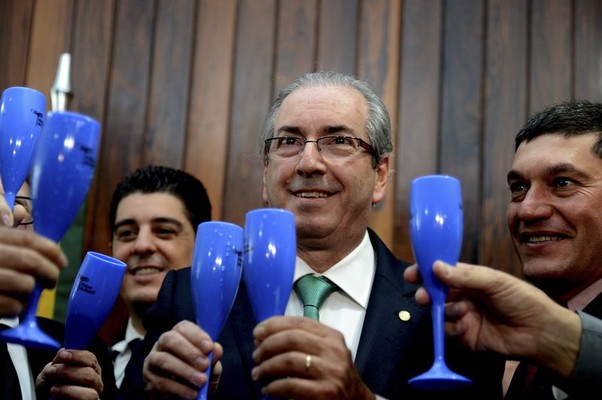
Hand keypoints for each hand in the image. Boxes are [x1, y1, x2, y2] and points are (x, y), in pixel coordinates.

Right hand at [0, 226, 67, 315]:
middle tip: (51, 281)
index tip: (62, 261)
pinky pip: (14, 306)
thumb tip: (43, 244)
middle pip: (30, 261)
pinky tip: (12, 307)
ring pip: (25, 284)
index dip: (50, 250)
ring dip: (32, 291)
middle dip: (49, 272)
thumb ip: (10, 243)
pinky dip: (19, 308)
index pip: (27, 240)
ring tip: (25, 294)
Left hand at [36, 349, 102, 399]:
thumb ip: (58, 362)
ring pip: (88, 390)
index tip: (62, 354)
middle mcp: (95, 383)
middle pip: (90, 373)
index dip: (77, 355)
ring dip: (67, 388)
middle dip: (68, 371)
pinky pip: (84, 399)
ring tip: (53, 388)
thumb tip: (63, 352)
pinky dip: (68, 395)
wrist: (48, 399)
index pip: (91, 358)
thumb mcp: (52, 373)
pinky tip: (56, 396)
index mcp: (90, 370)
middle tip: (52, 371)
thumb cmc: (52, 390)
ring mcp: (94, 396)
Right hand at [143, 320, 222, 399]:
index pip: (183, 327)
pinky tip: (192, 393)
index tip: (209, 347)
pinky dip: (179, 389)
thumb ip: (213, 357)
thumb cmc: (197, 373)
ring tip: (201, 381)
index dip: (196, 335)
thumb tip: (216, 349)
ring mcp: (152, 362)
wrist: (184, 395)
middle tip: (205, 365)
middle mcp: (161, 345)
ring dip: (185, 371)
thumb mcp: (209, 365)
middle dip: (189, 351)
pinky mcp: (149, 381)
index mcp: (178, 335)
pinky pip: (161, 382)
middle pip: (169, 339)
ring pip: (163, 360)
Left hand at [252, 316, 373, 399]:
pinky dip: (274, 386)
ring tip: (257, 373)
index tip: (257, 333)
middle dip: (267, 345)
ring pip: (289, 360)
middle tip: (256, 355)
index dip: (274, 325)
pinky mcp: (325, 393)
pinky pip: (291, 385)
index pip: (299, 321)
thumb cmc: (334, 375)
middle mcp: (333, 350)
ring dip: (267, 366)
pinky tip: (267, 389)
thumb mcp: (326, 352)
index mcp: (332, 336)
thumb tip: (265, 335)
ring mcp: (331, 372)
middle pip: (292, 338)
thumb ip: (303, 340)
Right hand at [404, 261, 580, 376]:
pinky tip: (465, 326)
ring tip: (462, 312)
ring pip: (440, 312)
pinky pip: (447, 331)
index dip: (426, 271)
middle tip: (424, 297)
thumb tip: (436, 267)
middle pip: (436, 293)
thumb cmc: (523, 300)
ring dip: (446, 311)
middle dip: (427, 294)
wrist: (540, 333)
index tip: (412, 273)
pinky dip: (452, 328)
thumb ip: (465, 275)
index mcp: (470, 279)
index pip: (442, 272)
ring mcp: (463, 317)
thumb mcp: (495, 281)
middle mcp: (464, 296)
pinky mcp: (465, 337)